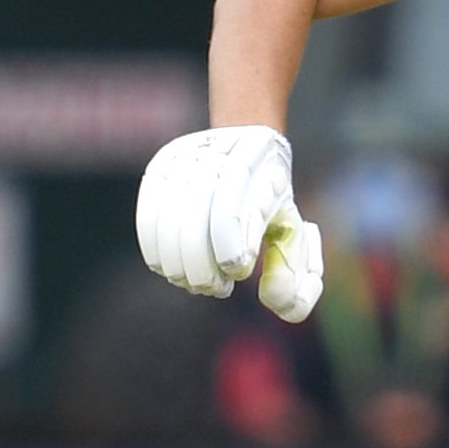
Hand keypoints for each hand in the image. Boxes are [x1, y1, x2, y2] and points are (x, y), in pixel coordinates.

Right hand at [135, 126, 325, 320]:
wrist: (247, 145)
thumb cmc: (273, 202)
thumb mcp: (295, 233)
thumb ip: (300, 274)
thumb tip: (274, 302)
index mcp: (265, 169)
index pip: (235, 211)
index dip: (231, 249)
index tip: (238, 271)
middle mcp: (225, 157)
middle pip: (198, 221)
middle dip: (203, 266)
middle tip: (217, 287)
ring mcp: (189, 158)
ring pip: (170, 221)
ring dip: (180, 264)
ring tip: (198, 282)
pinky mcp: (162, 165)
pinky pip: (148, 215)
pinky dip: (157, 250)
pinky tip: (173, 269)